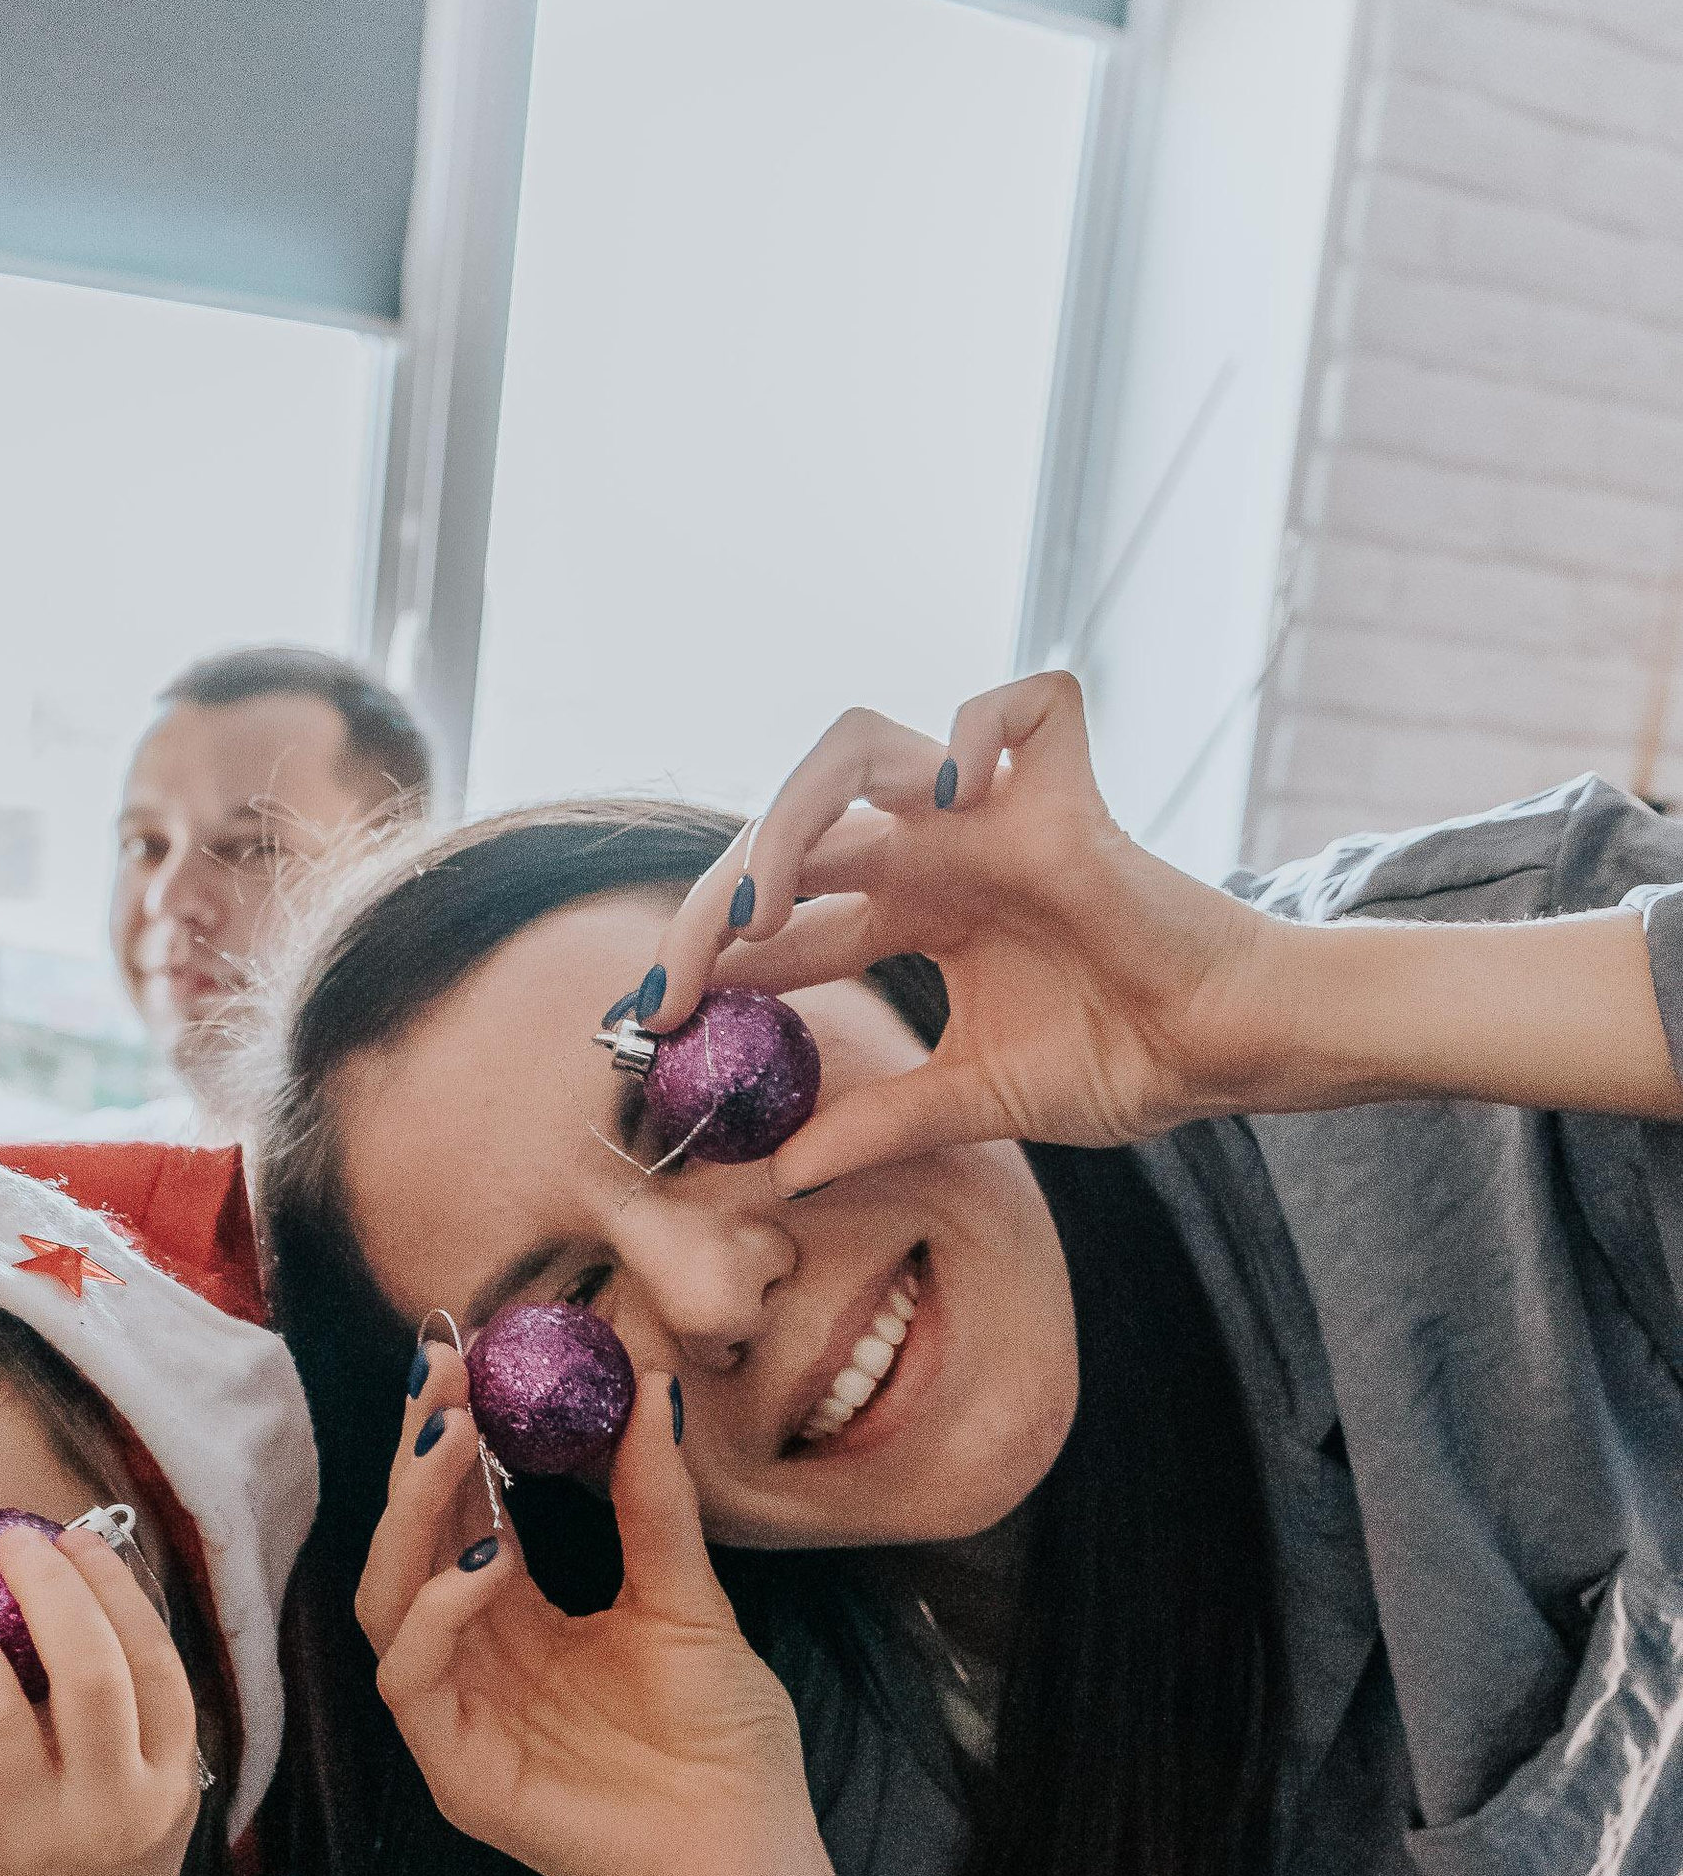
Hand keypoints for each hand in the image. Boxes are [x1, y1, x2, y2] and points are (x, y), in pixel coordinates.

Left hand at [0, 1527, 202, 1875]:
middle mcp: (110, 1806)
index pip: (152, 1663)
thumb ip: (134, 1719)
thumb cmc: (100, 1873)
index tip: (72, 1537)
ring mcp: (38, 1843)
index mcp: (164, 1780)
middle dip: (43, 1591)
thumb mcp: (150, 1801)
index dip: (114, 1590)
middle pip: (84, 1673)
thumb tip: (90, 1592)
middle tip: (2, 1541)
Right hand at [359, 1343, 833, 1875]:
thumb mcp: (689, 1599)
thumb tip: (649, 1383)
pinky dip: (436, 1612)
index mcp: (520, 1617)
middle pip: (407, 1544)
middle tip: (447, 1373)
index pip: (460, 1510)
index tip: (465, 1349)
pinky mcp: (459, 1775)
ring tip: (456, 1439)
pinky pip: (412, 1682)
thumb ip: (655, 1502)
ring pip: (387, 1602)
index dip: (453, 1433)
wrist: (757, 1858)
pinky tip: (485, 1556)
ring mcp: (460, 1718)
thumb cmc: (726, 1745)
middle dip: (417, 1454)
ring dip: (413, 1514)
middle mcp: (475, 1659)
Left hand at [644, 671, 1284, 1191]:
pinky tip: (946, 794)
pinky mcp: (1071, 800)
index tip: (652, 1021)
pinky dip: (978, 723)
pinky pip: (1027, 702)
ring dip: (794, 811)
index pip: (782, 915)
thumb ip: (875, 1125)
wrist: (1224, 1055)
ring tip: (767, 902)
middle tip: (680, 982)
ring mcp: (998, 817)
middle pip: (792, 830)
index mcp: (911, 912)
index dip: (708, 959)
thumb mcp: (970, 1103)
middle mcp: (940, 852)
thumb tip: (777, 1172)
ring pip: (865, 746)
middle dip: (717, 903)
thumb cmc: (1121, 1060)